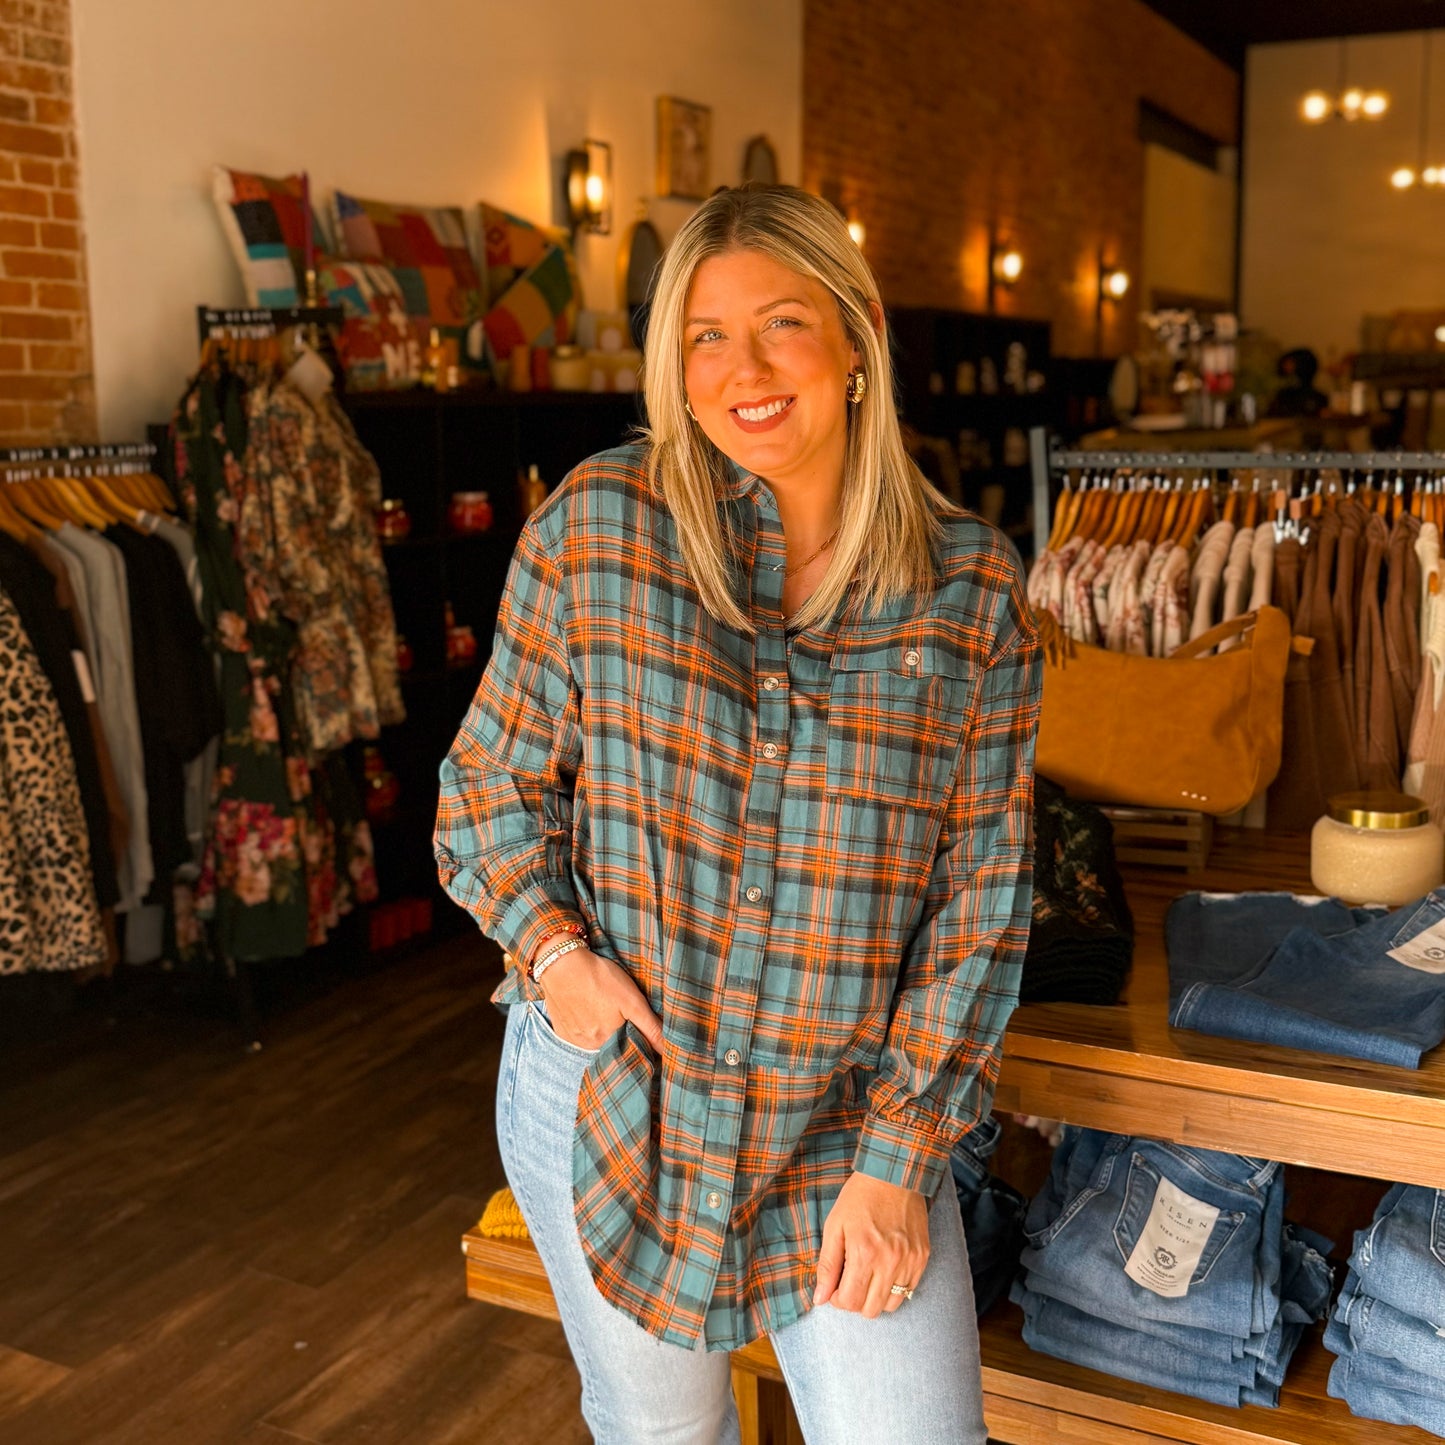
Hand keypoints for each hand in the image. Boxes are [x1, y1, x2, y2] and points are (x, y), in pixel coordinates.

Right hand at [538, 945, 663, 1053]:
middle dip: (622, 1036)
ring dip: (603, 1032)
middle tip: (623, 1014)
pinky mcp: (561, 1029)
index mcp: (608, 1042)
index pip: (630, 1052)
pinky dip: (586, 1026)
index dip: (639, 1042)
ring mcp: (572, 1039)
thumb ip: (651, 1028)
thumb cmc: (599, 978)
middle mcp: (588, 1046)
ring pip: (595, 1041)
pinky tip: (590, 1010)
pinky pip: (578, 1035)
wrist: (561, 962)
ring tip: (607, 1010)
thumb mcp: (632, 1001)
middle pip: (612, 1047)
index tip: (642, 1028)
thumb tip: (668, 1051)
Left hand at [813, 1172, 928, 1316]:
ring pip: (891, 1305)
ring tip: (868, 1276)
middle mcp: (890, 1261)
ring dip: (876, 1297)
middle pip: (870, 1310)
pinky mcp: (922, 1257)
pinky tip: (885, 1269)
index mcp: (864, 1253)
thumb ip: (827, 1265)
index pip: (850, 1302)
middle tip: (850, 1281)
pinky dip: (895, 1287)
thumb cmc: (859, 1198)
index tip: (835, 1287)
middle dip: (855, 1301)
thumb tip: (820, 1299)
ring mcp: (909, 1261)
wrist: (893, 1175)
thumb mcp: (834, 1226)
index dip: (838, 1299)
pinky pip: (909, 1290)